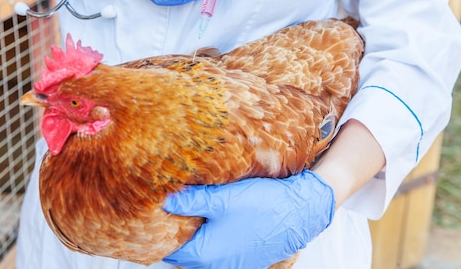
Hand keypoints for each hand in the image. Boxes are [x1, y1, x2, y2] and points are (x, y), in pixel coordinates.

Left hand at [163, 170, 334, 268]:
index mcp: (205, 254)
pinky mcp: (244, 259)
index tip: (159, 213)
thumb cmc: (264, 206)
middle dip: (178, 233)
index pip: (169, 250)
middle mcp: (216, 266)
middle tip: (174, 209)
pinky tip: (216, 220)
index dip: (162, 230)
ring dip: (196, 237)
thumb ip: (192, 201)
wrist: (300, 212)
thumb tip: (166, 201)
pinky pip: (219, 253)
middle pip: (185, 253)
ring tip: (194, 212)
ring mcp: (231, 265)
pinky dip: (212, 240)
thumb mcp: (222, 198)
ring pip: (202, 253)